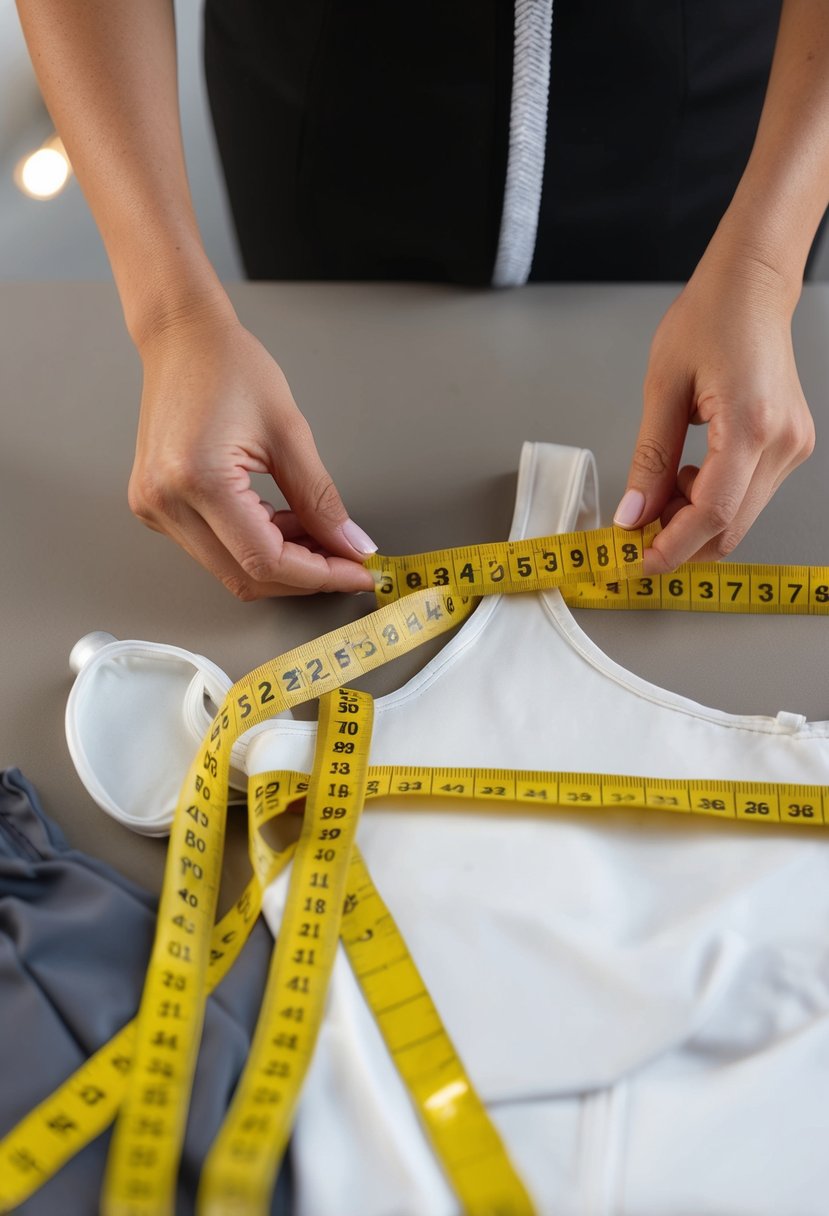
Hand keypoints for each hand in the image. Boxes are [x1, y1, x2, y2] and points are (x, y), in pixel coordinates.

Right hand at [128, 308, 376, 598]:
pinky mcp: (154, 507)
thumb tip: (351, 546)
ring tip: (314, 530)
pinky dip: (254, 546)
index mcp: (198, 479)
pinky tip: (281, 521)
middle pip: (245, 576)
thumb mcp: (290, 433)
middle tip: (346, 559)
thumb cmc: (228, 367)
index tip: (357, 572)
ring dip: (281, 562)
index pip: (265, 559)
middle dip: (303, 575)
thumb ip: (321, 499)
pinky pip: (213, 549)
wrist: (181, 340)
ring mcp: (153, 508)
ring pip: (230, 569)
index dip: (318, 574)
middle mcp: (165, 502)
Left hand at [614, 252, 814, 573]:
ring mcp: (793, 448)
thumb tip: (632, 515)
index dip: (673, 546)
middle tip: (637, 532)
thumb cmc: (708, 321)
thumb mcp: (662, 390)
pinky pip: (748, 497)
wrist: (751, 290)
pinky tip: (689, 476)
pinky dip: (713, 502)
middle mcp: (782, 443)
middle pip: (730, 527)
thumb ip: (650, 459)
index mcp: (751, 425)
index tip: (638, 561)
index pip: (713, 513)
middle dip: (680, 541)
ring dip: (694, 521)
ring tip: (661, 489)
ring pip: (740, 518)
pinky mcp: (791, 448)